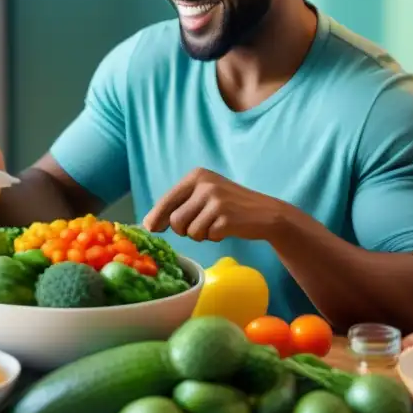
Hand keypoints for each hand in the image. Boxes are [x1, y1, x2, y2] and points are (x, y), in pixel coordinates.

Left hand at [142, 168, 289, 242]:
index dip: (156, 217)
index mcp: (196, 176)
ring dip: (200, 235)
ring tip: (214, 225)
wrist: (265, 212)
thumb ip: (179, 204)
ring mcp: (216, 200)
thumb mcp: (204, 195)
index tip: (151, 228)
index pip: (166, 200)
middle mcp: (205, 184)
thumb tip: (148, 224)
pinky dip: (215, 237)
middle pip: (175, 220)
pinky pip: (207, 236)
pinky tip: (227, 228)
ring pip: (189, 231)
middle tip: (200, 226)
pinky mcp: (226, 217)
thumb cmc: (230, 206)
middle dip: (183, 230)